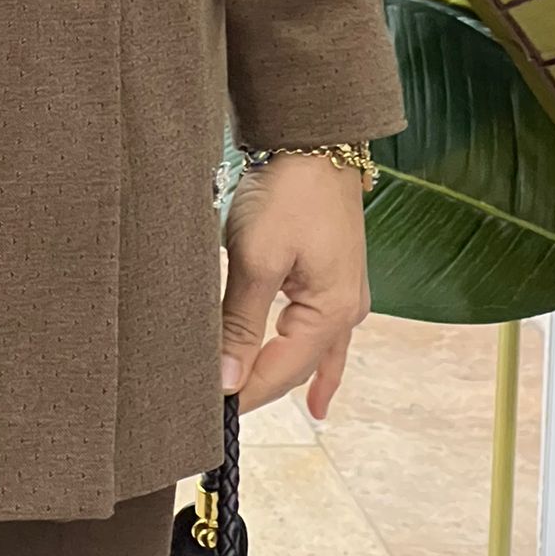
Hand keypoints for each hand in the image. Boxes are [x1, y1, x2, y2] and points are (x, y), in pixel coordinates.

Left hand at [219, 154, 371, 419]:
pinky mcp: (334, 274)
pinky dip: (317, 360)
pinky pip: (323, 333)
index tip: (208, 414)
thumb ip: (240, 322)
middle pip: (296, 365)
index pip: (280, 372)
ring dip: (287, 378)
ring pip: (312, 352)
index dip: (244, 394)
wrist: (314, 140)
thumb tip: (227, 379)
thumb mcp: (256, 259)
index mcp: (332, 312)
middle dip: (261, 388)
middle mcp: (347, 310)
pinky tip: (318, 384)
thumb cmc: (288, 193)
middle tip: (222, 415)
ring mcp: (345, 292)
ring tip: (271, 412)